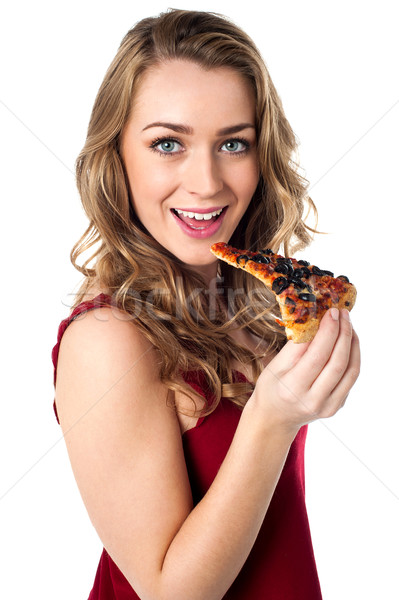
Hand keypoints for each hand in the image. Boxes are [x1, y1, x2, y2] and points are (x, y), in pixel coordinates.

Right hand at [252, 308, 360, 434]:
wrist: (275, 418)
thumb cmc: (271, 387)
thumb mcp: (276, 364)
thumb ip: (298, 345)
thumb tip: (317, 320)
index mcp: (293, 388)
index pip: (317, 356)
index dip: (328, 331)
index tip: (332, 312)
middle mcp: (313, 400)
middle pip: (337, 362)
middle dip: (343, 333)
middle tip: (343, 314)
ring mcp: (328, 406)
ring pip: (350, 370)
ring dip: (352, 343)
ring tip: (348, 325)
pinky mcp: (337, 406)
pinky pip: (350, 378)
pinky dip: (352, 356)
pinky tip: (346, 342)